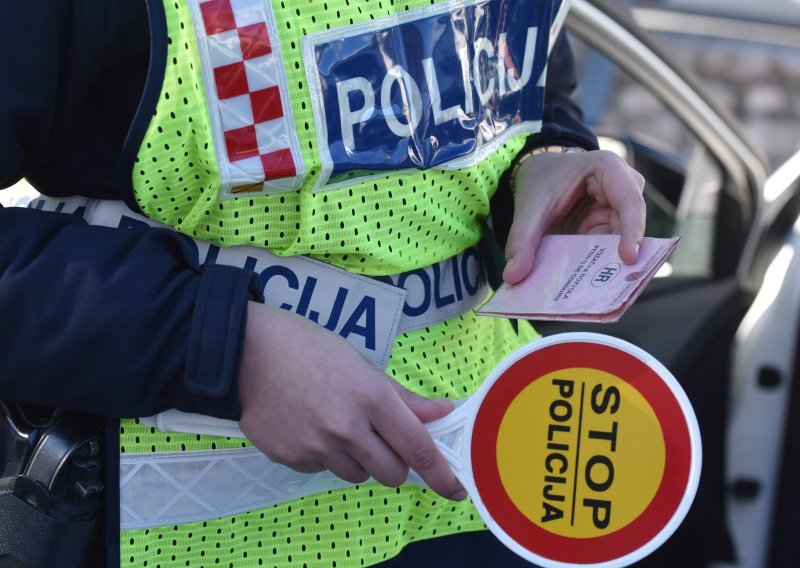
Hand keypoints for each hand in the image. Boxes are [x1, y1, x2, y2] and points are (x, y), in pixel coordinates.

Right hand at [238, 301, 466, 500]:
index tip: (457, 490)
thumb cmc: (309, 348)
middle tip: (380, 439)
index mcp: (371, 398)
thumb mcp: (361, 364)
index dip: (441, 474)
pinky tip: (309, 426)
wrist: (247, 352)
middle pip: (391, 473)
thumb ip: (403, 398)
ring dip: (358, 459)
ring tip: (335, 425)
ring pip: (357, 475)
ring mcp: (317, 447)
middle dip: (394, 463)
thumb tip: (444, 412)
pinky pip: (322, 470)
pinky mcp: (291, 458)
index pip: (417, 447)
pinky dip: (324, 456)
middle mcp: (348, 428)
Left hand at [503, 149, 645, 284]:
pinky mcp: (610, 227)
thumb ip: (521, 240)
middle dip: (618, 256)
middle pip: (629, 227)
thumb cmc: (540, 180)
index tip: (628, 258)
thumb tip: (513, 277)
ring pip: (620, 243)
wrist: (537, 174)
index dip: (632, 230)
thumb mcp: (529, 207)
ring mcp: (619, 209)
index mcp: (608, 169)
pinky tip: (583, 285)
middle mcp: (624, 187)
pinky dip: (595, 266)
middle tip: (609, 288)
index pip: (630, 202)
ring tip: (593, 291)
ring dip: (606, 265)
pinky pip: (607, 250)